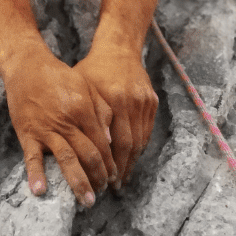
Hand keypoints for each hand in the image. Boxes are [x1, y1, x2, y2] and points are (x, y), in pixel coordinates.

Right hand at [0, 42, 116, 206]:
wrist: (28, 66)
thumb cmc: (60, 77)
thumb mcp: (86, 87)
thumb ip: (101, 111)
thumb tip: (110, 141)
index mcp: (83, 110)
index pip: (102, 143)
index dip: (110, 161)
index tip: (115, 175)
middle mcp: (67, 122)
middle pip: (88, 154)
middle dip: (99, 176)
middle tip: (104, 190)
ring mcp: (47, 129)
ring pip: (67, 160)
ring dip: (78, 182)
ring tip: (87, 200)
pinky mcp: (28, 134)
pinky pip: (32, 157)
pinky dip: (36, 174)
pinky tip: (40, 191)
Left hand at [74, 42, 158, 189]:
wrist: (118, 49)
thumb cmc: (93, 70)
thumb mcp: (83, 90)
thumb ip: (90, 117)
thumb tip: (99, 147)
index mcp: (115, 100)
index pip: (116, 142)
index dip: (111, 164)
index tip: (104, 181)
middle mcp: (133, 102)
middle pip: (131, 145)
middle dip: (122, 168)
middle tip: (113, 186)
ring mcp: (145, 102)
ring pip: (141, 139)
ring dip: (132, 161)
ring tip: (122, 177)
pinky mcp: (152, 101)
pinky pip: (147, 130)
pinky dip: (139, 146)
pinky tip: (131, 157)